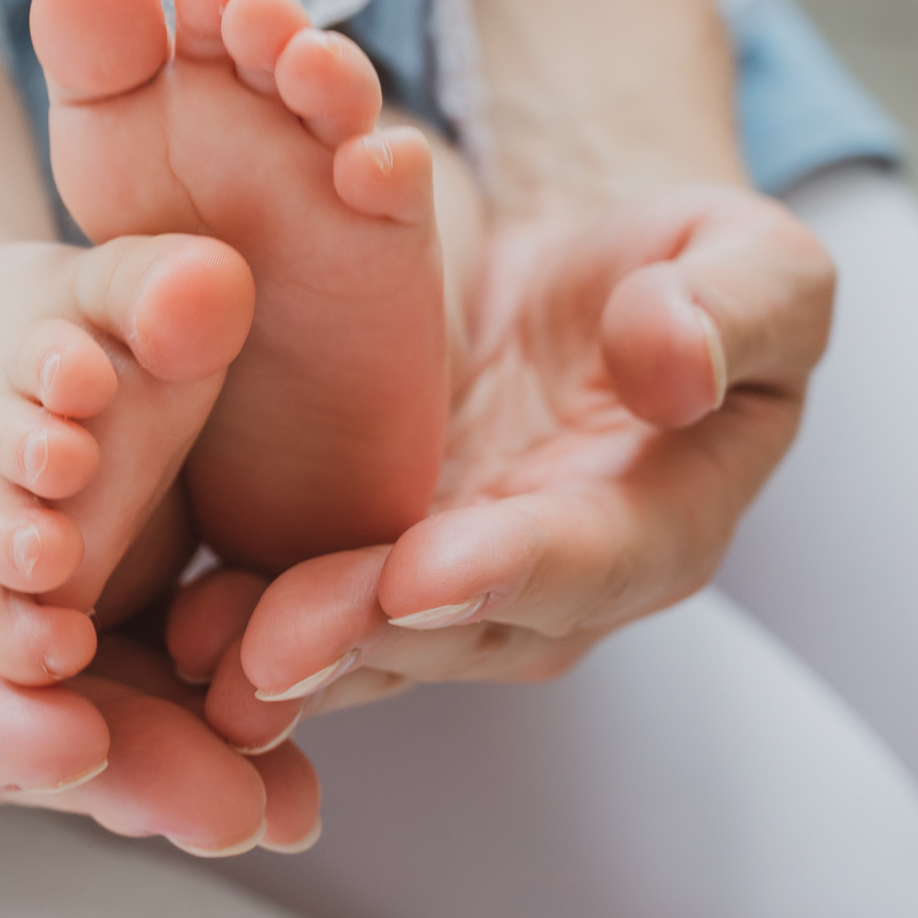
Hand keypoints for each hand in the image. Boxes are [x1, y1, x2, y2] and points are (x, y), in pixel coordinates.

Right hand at [0, 293, 314, 851]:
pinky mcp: (34, 531)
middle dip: (136, 768)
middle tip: (251, 805)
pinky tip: (294, 603)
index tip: (61, 742)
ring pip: (102, 664)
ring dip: (200, 709)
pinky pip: (125, 560)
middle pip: (30, 729)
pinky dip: (200, 587)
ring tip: (305, 747)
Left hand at [173, 186, 835, 745]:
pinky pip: (299, 605)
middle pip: (453, 630)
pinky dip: (239, 621)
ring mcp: (447, 587)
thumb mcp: (749, 262)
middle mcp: (544, 586)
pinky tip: (167, 623)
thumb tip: (675, 366)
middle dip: (362, 639)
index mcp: (659, 521)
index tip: (425, 571)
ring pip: (362, 641)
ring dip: (282, 655)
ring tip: (200, 654)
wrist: (582, 287)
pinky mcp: (363, 563)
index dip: (509, 570)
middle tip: (271, 650)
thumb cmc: (682, 273)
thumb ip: (733, 308)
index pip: (589, 558)